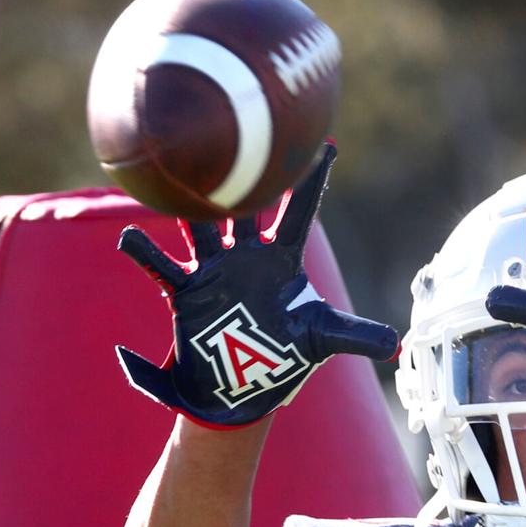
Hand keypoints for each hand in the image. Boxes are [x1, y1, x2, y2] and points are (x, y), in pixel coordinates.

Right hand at [115, 143, 398, 427]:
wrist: (242, 389)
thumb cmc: (284, 358)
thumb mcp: (322, 340)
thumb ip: (355, 335)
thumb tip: (395, 346)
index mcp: (284, 261)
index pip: (301, 211)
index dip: (311, 180)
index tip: (325, 142)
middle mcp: (248, 257)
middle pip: (246, 208)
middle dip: (244, 178)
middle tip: (240, 137)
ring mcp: (216, 271)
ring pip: (201, 228)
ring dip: (190, 207)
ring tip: (175, 175)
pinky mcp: (187, 292)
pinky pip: (162, 267)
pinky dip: (145, 254)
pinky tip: (130, 238)